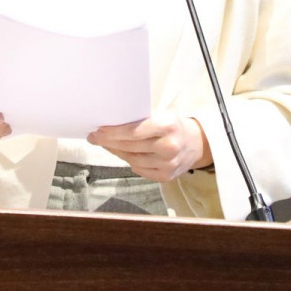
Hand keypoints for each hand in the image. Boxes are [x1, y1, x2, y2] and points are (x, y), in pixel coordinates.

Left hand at [87, 112, 211, 181]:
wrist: (196, 143)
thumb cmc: (172, 126)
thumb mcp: (161, 115)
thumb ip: (140, 120)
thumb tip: (110, 124)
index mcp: (168, 125)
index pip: (134, 131)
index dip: (113, 132)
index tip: (98, 131)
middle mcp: (170, 146)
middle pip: (131, 146)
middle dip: (109, 142)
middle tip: (94, 137)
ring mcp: (168, 164)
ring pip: (132, 159)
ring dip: (116, 151)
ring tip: (106, 144)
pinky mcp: (166, 176)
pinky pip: (139, 169)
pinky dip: (129, 160)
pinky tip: (123, 153)